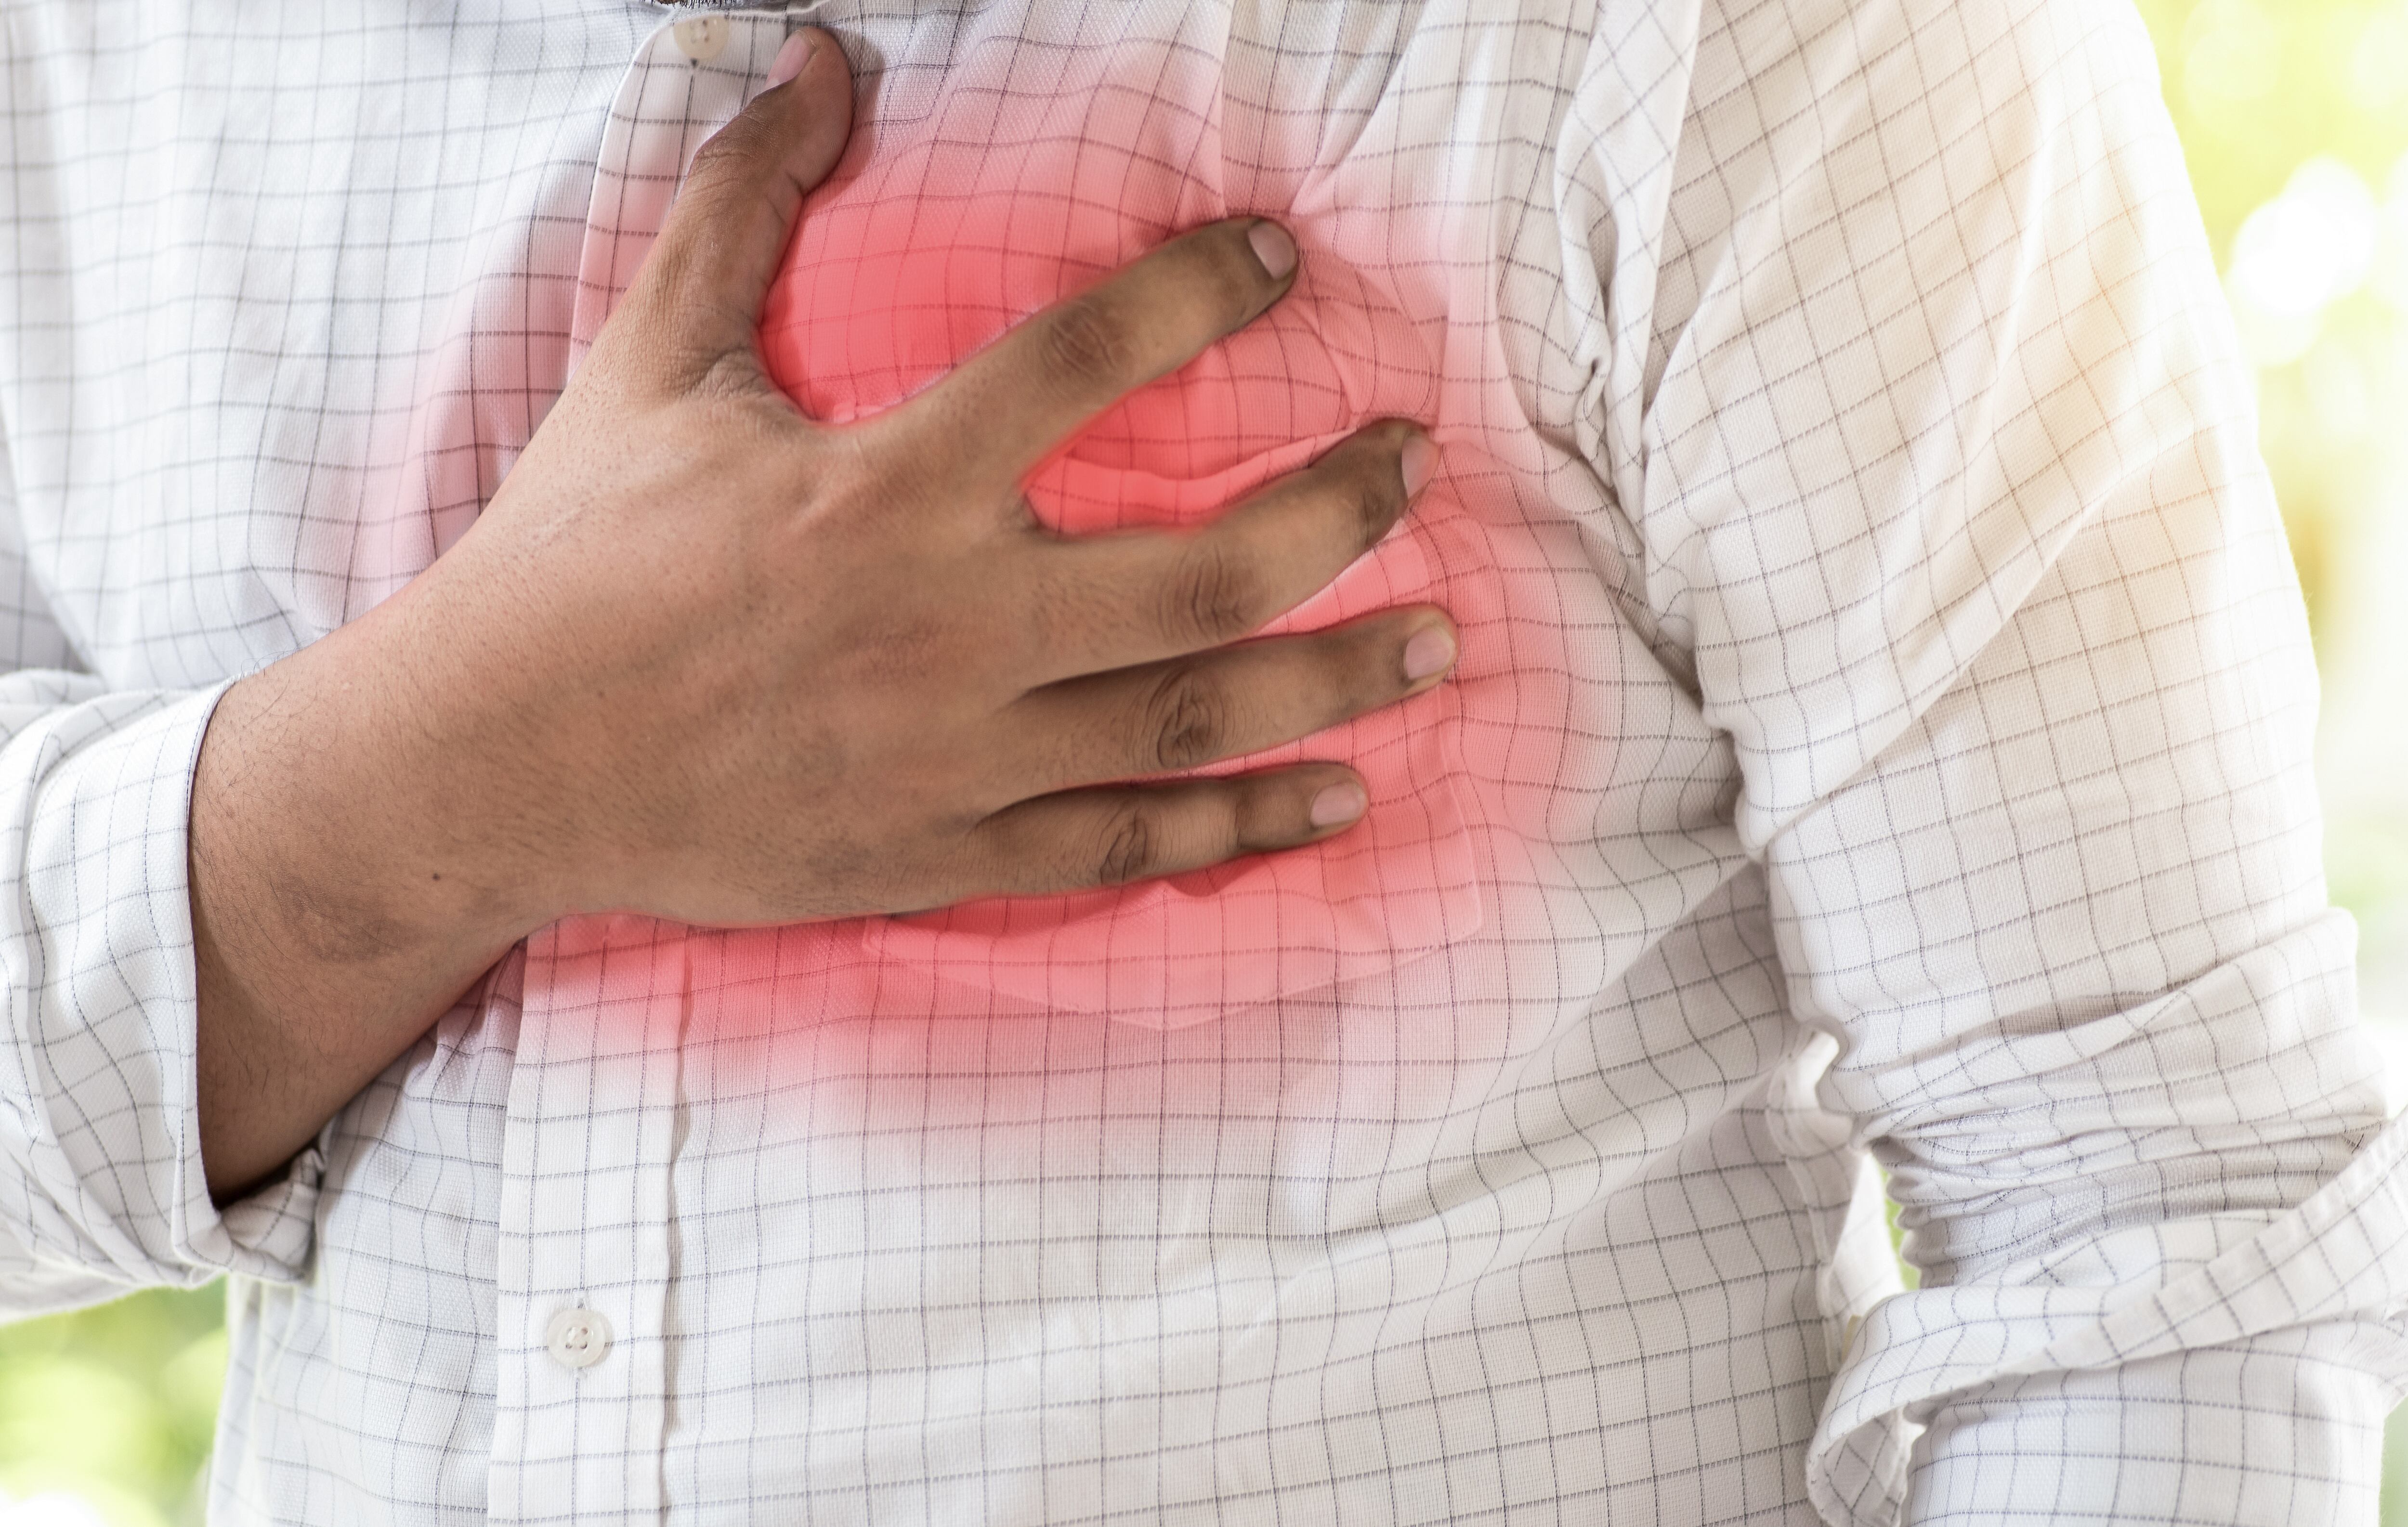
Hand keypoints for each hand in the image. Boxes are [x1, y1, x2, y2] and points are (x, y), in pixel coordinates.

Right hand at [190, 29, 1452, 1192]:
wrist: (491, 765)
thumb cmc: (570, 558)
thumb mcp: (645, 365)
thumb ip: (738, 206)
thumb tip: (814, 58)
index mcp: (883, 487)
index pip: (1084, 362)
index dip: (1200, 291)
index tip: (1281, 255)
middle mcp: (947, 625)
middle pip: (1203, 569)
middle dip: (1335, 510)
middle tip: (1413, 461)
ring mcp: (958, 755)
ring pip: (1194, 715)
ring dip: (1338, 678)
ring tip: (1442, 640)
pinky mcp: (945, 853)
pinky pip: (1127, 844)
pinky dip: (1243, 826)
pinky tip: (1340, 799)